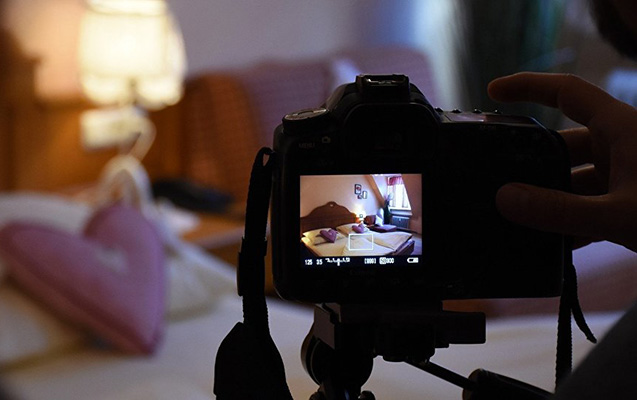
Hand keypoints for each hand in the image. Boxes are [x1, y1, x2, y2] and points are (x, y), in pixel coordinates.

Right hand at [488, 72, 636, 251]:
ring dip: (550, 201)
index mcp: (621, 128)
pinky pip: (589, 206)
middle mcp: (621, 145)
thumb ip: (559, 210)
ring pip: (574, 181)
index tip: (493, 92)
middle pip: (562, 145)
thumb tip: (505, 200)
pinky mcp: (630, 202)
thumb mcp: (619, 213)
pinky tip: (553, 243)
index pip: (565, 92)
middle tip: (498, 182)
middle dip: (531, 165)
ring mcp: (627, 175)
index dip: (527, 87)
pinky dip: (569, 222)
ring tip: (521, 222)